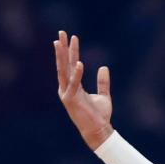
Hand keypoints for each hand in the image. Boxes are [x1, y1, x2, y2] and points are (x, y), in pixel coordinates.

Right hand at [54, 30, 113, 149]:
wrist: (98, 131)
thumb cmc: (99, 115)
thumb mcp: (103, 96)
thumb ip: (103, 82)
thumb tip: (103, 67)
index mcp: (73, 86)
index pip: (70, 64)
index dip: (71, 51)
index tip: (72, 37)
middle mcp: (67, 88)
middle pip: (63, 64)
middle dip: (62, 48)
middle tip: (61, 32)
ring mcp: (67, 93)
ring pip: (63, 70)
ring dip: (62, 55)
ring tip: (60, 41)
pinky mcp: (70, 100)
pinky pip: (74, 84)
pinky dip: (76, 74)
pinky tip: (78, 62)